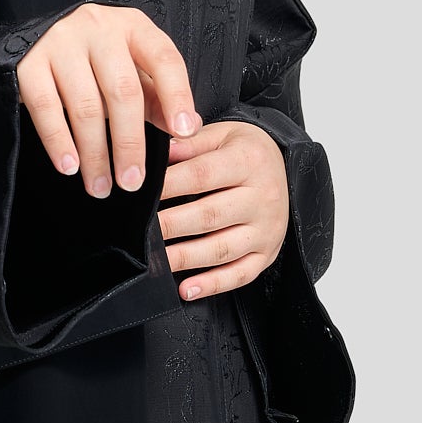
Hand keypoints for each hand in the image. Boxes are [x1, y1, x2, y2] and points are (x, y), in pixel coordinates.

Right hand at [17, 3, 200, 199]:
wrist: (35, 33)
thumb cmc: (93, 56)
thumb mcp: (131, 67)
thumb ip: (157, 96)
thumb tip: (187, 128)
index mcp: (132, 27)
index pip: (163, 59)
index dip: (176, 96)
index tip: (182, 132)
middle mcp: (97, 28)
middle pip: (122, 90)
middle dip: (129, 143)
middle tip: (132, 180)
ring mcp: (60, 42)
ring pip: (85, 105)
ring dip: (95, 153)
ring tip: (100, 184)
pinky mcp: (28, 62)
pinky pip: (45, 107)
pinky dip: (59, 141)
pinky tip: (69, 165)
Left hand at [158, 119, 288, 298]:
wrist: (282, 166)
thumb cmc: (244, 152)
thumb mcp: (221, 134)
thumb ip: (190, 143)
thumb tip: (159, 151)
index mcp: (249, 161)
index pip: (201, 175)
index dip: (169, 185)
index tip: (140, 193)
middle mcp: (263, 197)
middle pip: (209, 215)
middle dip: (170, 225)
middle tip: (139, 232)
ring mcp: (267, 229)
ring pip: (221, 249)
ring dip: (184, 258)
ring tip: (154, 261)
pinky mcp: (267, 253)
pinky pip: (240, 274)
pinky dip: (212, 285)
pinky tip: (186, 288)